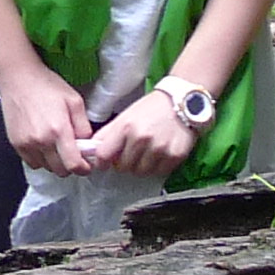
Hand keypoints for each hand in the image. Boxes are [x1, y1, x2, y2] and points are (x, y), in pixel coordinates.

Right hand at [0, 57, 98, 176]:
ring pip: (46, 168)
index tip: (87, 165)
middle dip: (70, 165)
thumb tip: (88, 145)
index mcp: (58, 130)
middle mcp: (41, 141)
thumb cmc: (47, 85)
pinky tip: (43, 143)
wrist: (17, 77)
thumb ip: (84, 126)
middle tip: (73, 152)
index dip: (84, 168)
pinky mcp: (16, 143)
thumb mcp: (74, 101)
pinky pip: (32, 162)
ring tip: (57, 145)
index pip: (73, 165)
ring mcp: (26, 144)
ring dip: (55, 162)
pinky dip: (40, 158)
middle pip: (60, 171)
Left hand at [77, 87, 198, 181]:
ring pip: (140, 172)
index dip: (101, 162)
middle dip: (124, 162)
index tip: (103, 164)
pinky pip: (158, 172)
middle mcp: (141, 139)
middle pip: (123, 166)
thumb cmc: (152, 108)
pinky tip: (159, 154)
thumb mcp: (126, 116)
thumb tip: (92, 151)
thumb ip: (108, 134)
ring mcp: (159, 149)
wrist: (183, 102)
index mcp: (126, 127)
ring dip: (140, 165)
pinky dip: (156, 167)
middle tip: (131, 152)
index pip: (103, 154)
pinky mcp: (174, 156)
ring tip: (146, 152)